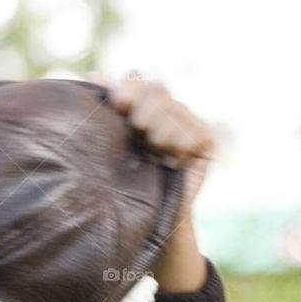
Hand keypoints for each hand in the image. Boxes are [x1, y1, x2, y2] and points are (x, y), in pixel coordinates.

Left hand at [93, 73, 213, 290]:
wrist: (142, 227)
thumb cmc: (119, 190)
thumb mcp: (108, 150)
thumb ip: (105, 113)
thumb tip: (95, 74)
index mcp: (134, 111)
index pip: (136, 79)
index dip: (128, 88)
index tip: (119, 107)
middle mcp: (161, 113)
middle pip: (157, 88)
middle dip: (146, 112)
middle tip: (140, 136)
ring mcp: (184, 125)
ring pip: (176, 109)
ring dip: (162, 134)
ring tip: (156, 156)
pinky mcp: (204, 142)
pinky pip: (197, 131)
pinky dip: (184, 144)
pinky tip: (175, 161)